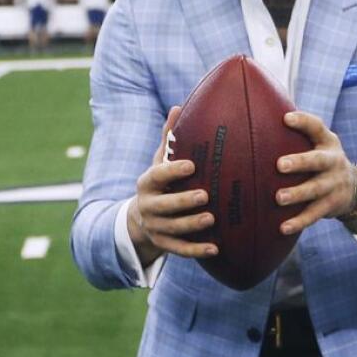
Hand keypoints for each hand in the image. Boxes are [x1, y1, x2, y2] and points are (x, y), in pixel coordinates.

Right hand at [126, 105, 218, 263]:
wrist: (141, 218)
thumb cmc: (160, 183)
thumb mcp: (160, 161)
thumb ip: (169, 138)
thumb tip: (179, 107)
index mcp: (147, 182)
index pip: (158, 175)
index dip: (173, 171)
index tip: (192, 165)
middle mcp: (148, 206)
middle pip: (164, 205)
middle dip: (183, 201)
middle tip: (205, 196)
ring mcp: (155, 227)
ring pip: (173, 229)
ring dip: (192, 226)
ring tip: (212, 219)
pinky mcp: (163, 244)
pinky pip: (179, 249)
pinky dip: (197, 250)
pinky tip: (216, 248)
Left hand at [274, 111, 356, 235]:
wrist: (355, 187)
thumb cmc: (322, 159)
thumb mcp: (318, 143)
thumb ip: (297, 134)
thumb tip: (257, 117)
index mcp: (327, 142)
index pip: (317, 127)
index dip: (303, 122)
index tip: (285, 118)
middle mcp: (334, 161)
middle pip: (318, 161)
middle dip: (300, 162)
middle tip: (280, 165)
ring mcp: (335, 184)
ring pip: (316, 190)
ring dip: (298, 194)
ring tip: (278, 198)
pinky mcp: (332, 204)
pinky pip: (315, 214)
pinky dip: (299, 221)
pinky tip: (283, 227)